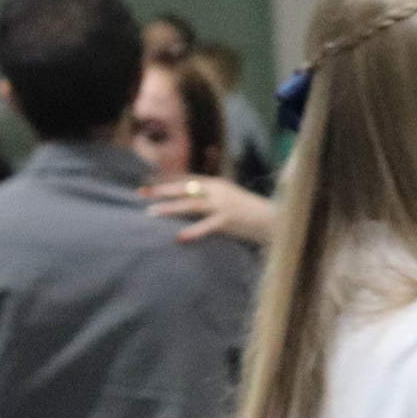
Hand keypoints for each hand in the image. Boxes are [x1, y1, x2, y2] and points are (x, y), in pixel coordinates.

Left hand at [144, 176, 276, 245]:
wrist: (273, 220)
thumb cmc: (248, 211)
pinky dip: (193, 231)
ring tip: (152, 212)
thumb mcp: (228, 198)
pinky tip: (179, 237)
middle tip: (143, 194)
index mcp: (217, 183)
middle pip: (184, 188)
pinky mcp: (228, 220)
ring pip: (191, 204)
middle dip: (162, 190)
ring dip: (170, 208)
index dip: (166, 181)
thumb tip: (187, 201)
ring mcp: (223, 204)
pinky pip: (206, 226)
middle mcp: (218, 190)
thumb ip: (209, 197)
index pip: (186, 180)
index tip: (147, 185)